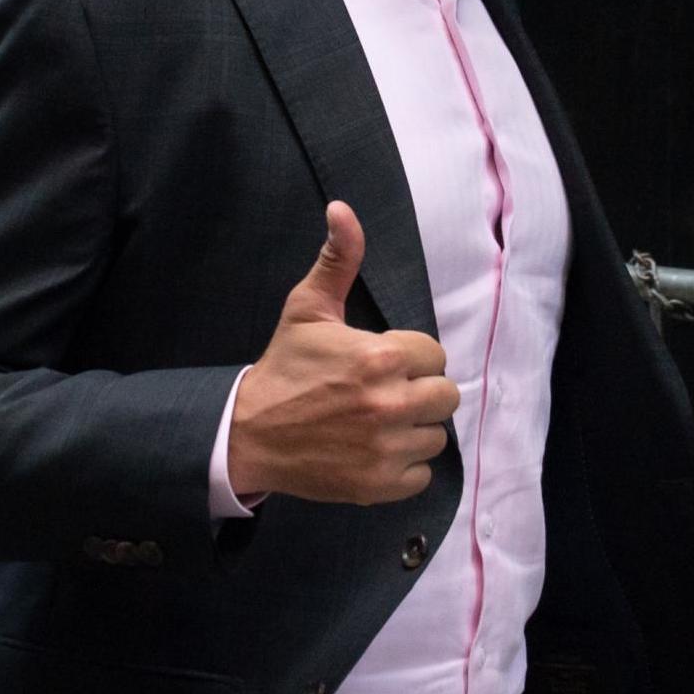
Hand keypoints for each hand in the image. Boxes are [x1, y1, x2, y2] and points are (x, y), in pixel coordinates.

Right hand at [226, 201, 459, 503]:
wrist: (248, 434)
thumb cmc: (284, 368)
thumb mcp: (307, 308)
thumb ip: (338, 259)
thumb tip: (343, 209)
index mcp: (380, 357)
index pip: (434, 355)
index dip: (409, 358)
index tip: (380, 364)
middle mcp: (390, 404)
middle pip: (446, 396)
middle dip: (419, 392)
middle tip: (383, 393)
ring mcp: (386, 448)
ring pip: (435, 436)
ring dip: (413, 430)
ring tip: (377, 422)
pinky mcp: (379, 484)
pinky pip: (421, 475)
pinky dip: (403, 467)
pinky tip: (374, 451)